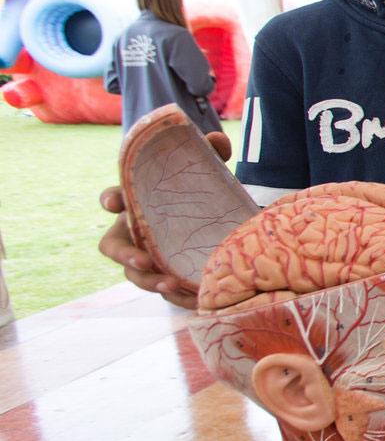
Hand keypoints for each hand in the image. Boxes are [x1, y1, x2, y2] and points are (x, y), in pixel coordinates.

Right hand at [98, 129, 232, 310]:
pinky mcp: (168, 275)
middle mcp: (135, 232)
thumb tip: (217, 141)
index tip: (113, 202)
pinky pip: (164, 291)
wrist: (218, 218)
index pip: (114, 197)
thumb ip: (209, 152)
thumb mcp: (205, 169)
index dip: (110, 199)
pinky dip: (177, 297)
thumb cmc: (198, 190)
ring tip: (171, 286)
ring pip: (136, 275)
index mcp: (136, 202)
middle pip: (114, 247)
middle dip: (124, 255)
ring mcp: (149, 257)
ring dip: (150, 283)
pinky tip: (194, 299)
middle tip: (142, 261)